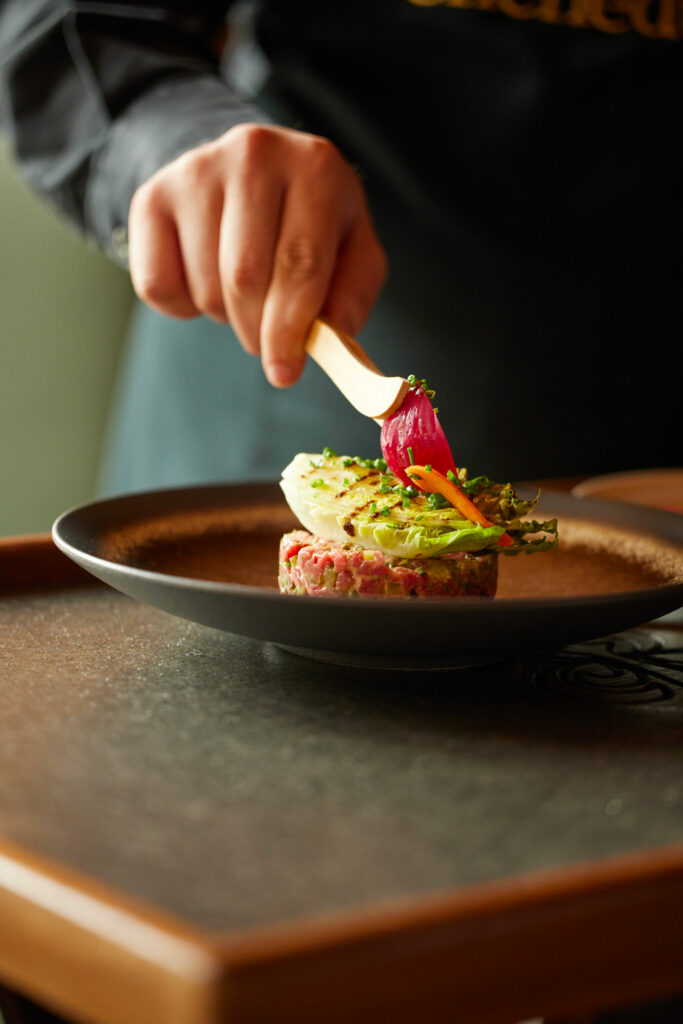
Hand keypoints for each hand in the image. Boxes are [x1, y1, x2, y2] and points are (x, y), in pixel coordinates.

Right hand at [128, 124, 387, 386]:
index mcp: (315, 167)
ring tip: (243, 293)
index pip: (299, 263)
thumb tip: (329, 337)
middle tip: (266, 342)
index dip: (290, 328)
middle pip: (246, 277)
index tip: (284, 373)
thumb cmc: (309, 222)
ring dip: (225, 316)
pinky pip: (156, 285)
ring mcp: (196, 171)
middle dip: (257, 331)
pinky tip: (203, 279)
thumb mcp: (351, 249)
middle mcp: (254, 155)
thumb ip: (352, 296)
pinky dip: (182, 307)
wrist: (250, 173)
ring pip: (205, 286)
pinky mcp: (151, 196)